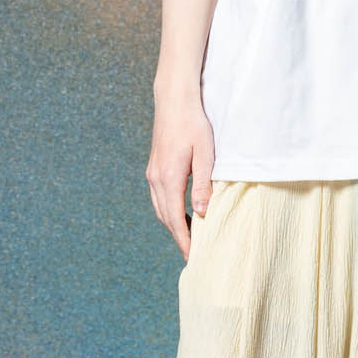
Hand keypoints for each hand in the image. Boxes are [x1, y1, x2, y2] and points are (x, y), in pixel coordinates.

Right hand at [149, 77, 216, 261]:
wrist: (174, 101)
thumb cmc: (194, 125)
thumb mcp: (206, 154)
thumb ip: (203, 185)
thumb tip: (202, 212)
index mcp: (169, 178)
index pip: (175, 219)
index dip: (184, 240)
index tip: (192, 257)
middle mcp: (156, 178)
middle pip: (165, 217)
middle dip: (179, 236)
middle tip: (194, 252)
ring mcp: (152, 173)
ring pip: (160, 208)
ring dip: (173, 224)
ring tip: (191, 236)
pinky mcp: (153, 168)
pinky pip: (159, 197)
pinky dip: (169, 210)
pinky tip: (182, 212)